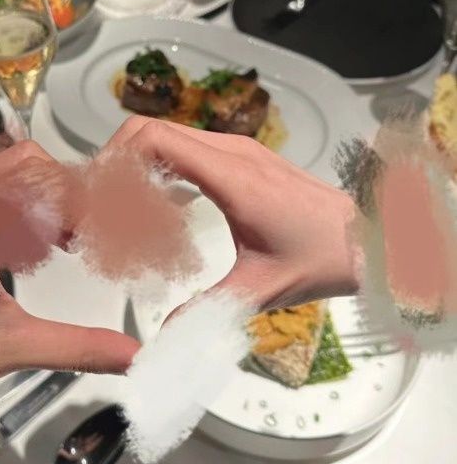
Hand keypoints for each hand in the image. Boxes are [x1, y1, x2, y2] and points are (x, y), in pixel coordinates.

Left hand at [0, 141, 138, 384]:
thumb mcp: (11, 347)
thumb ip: (76, 346)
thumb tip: (128, 352)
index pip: (46, 189)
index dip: (85, 206)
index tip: (102, 231)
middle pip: (33, 164)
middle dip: (68, 194)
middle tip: (81, 235)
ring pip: (10, 163)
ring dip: (44, 189)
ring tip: (55, 237)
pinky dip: (20, 193)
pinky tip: (26, 236)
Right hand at [103, 117, 359, 310]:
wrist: (368, 237)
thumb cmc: (320, 257)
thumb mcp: (262, 288)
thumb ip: (208, 309)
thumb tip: (163, 333)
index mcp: (231, 176)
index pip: (156, 138)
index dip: (117, 157)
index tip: (96, 190)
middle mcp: (230, 151)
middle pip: (154, 130)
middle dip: (118, 159)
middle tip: (99, 201)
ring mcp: (236, 149)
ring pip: (169, 135)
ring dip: (139, 161)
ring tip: (123, 203)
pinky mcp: (241, 156)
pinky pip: (187, 147)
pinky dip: (162, 165)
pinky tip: (161, 204)